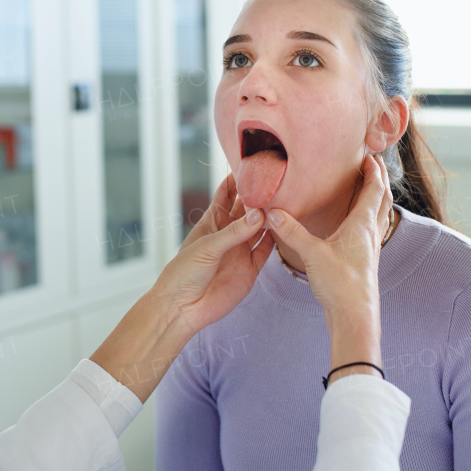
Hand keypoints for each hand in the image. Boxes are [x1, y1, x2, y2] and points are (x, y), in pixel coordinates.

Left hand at [163, 172, 276, 337]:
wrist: (184, 307)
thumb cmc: (184, 272)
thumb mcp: (208, 247)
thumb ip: (234, 232)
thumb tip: (259, 214)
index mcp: (212, 221)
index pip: (226, 193)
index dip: (237, 179)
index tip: (253, 164)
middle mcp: (229, 233)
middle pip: (248, 208)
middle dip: (260, 195)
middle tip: (277, 180)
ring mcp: (240, 250)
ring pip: (261, 227)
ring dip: (271, 216)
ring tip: (287, 201)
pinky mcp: (251, 268)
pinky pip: (267, 250)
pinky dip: (276, 239)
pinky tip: (286, 227)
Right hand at [266, 154, 391, 381]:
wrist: (355, 317)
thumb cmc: (340, 285)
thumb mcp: (311, 255)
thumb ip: (292, 231)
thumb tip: (272, 211)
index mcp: (362, 225)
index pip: (374, 188)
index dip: (373, 169)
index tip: (368, 153)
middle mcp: (371, 233)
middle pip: (383, 198)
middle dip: (379, 178)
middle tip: (373, 163)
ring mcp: (370, 247)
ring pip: (380, 214)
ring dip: (377, 197)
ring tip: (368, 187)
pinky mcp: (365, 260)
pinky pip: (372, 229)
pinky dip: (369, 216)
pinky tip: (356, 223)